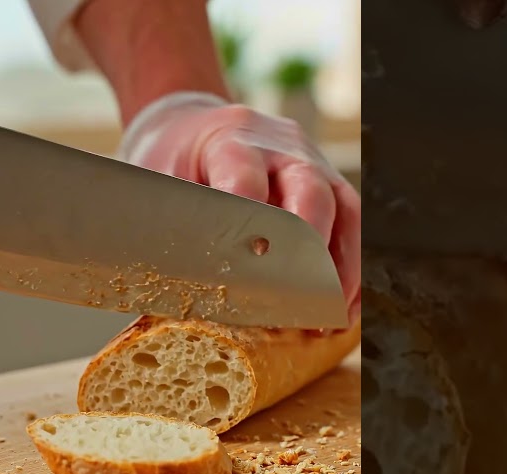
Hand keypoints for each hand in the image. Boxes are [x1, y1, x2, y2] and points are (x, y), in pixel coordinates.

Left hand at [118, 91, 361, 325]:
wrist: (192, 127)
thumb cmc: (173, 160)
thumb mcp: (157, 179)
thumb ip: (172, 221)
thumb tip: (183, 278)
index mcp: (229, 140)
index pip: (245, 176)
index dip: (250, 219)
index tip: (249, 259)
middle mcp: (280, 146)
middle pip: (309, 189)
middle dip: (308, 246)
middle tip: (300, 294)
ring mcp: (310, 162)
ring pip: (343, 209)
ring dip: (340, 266)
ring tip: (331, 313)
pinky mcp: (328, 183)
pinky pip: (350, 224)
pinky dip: (350, 268)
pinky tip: (344, 306)